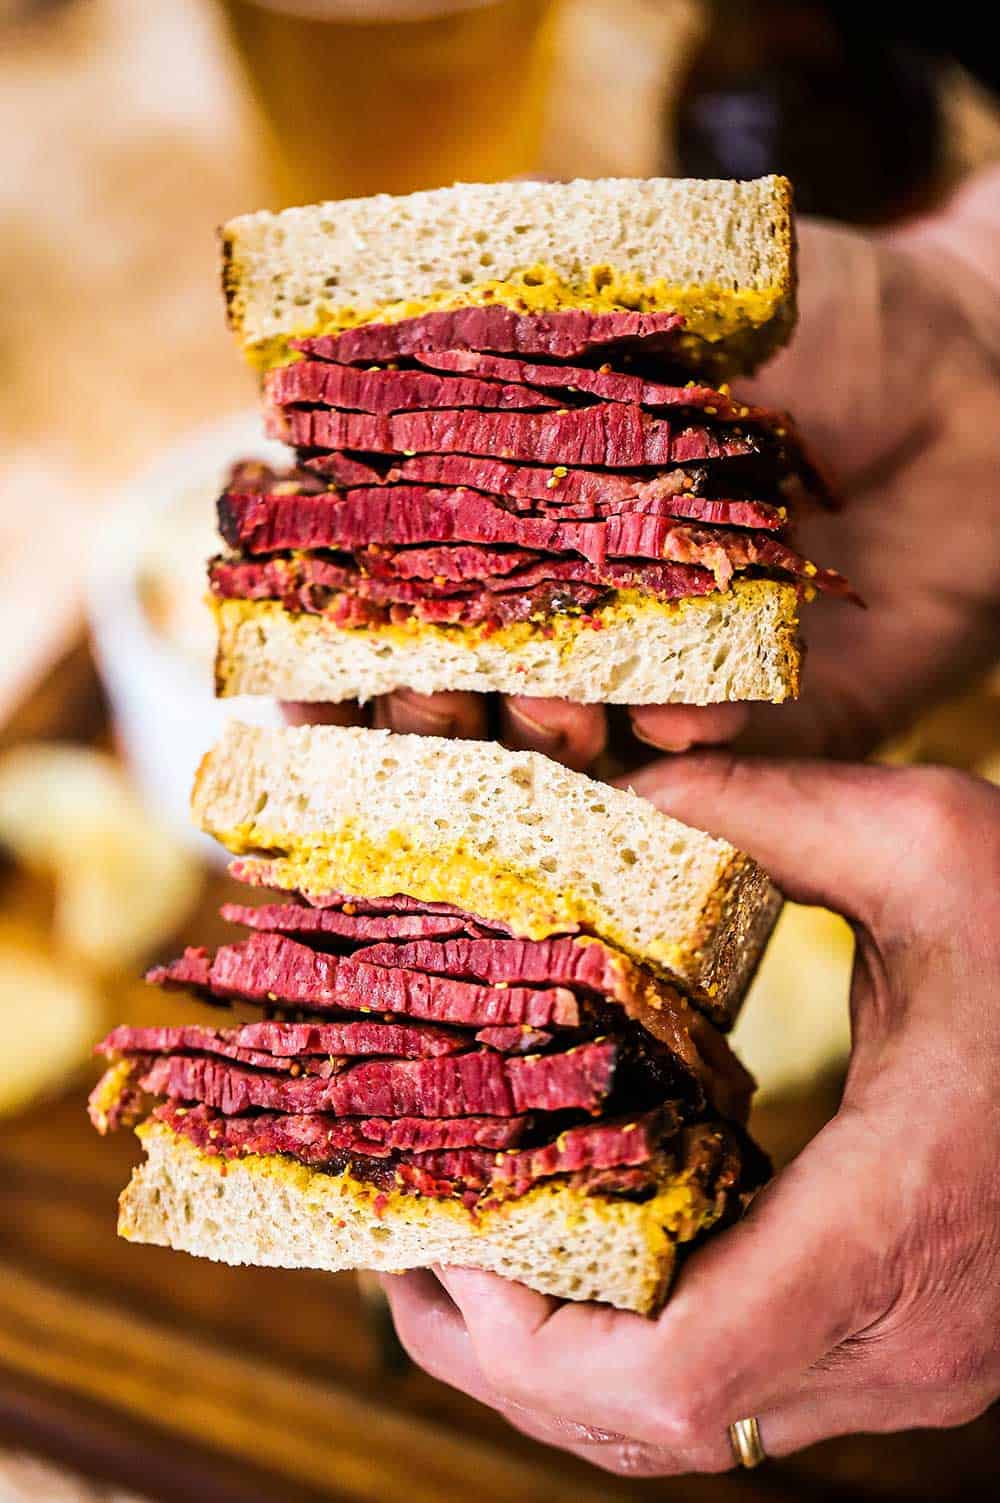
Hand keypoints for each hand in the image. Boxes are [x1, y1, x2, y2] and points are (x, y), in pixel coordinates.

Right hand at [290, 171, 999, 766]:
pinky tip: (671, 738)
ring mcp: (648, 673)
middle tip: (424, 692)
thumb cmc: (826, 320)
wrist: (989, 395)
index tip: (283, 650)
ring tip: (550, 718)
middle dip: (413, 702)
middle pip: (445, 680)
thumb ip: (503, 317)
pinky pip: (688, 774)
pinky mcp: (743, 731)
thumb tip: (300, 377)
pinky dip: (668, 766)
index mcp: (517, 500)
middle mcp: (565, 600)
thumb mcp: (657, 274)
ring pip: (547, 743)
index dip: (323, 619)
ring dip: (525, 744)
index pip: (382, 575)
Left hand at [380, 755, 999, 1473]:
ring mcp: (911, 1363)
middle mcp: (900, 1336)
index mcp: (897, 1220)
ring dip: (555, 1363)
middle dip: (500, 1356)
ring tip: (461, 1256)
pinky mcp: (909, 1347)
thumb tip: (616, 797)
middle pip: (649, 1429)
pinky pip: (736, 1389)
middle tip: (404, 1247)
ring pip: (688, 1429)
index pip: (672, 1374)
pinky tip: (579, 1254)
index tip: (438, 1236)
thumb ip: (768, 811)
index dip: (523, 1337)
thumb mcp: (936, 843)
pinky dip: (631, 1343)